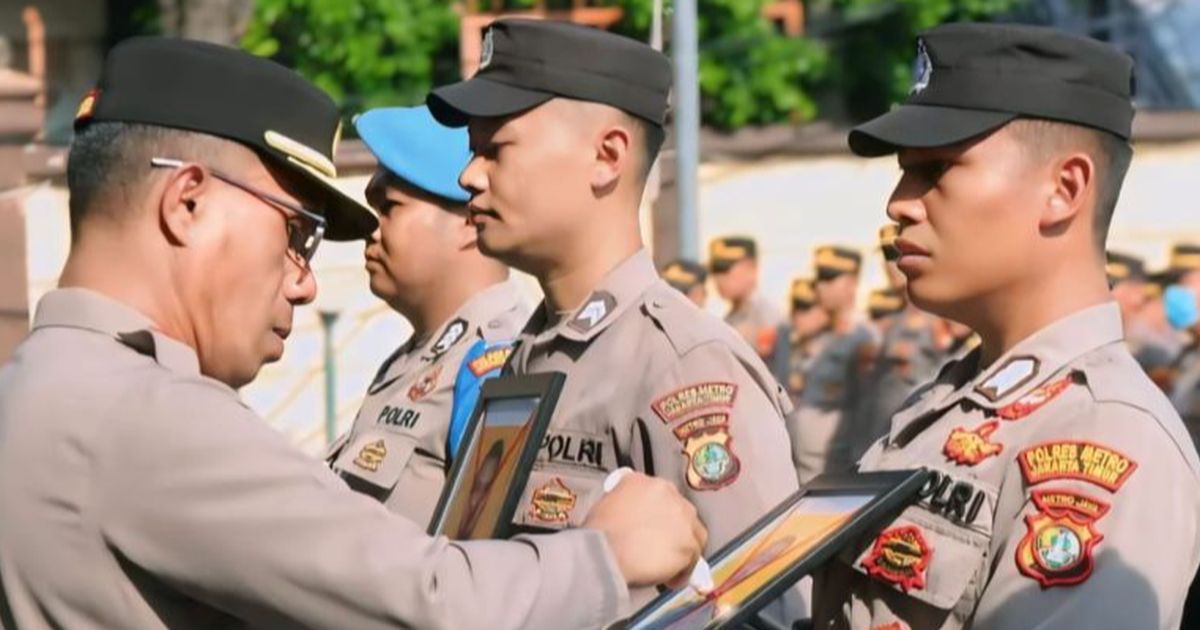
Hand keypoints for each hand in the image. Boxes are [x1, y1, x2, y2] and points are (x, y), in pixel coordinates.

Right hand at [582, 472, 706, 587]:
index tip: (654, 527)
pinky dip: (683, 571)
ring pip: (692, 535)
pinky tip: (668, 578)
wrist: (603, 552)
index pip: (662, 497)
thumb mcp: (606, 505)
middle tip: (659, 546)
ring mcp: (682, 518)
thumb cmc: (598, 534)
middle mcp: (668, 494)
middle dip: (674, 530)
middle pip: (682, 513)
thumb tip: (633, 517)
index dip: (659, 515)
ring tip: (665, 565)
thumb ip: (626, 503)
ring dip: (681, 549)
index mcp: (644, 481)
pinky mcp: (689, 543)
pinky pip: (692, 560)